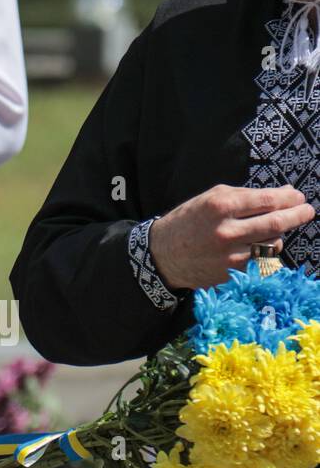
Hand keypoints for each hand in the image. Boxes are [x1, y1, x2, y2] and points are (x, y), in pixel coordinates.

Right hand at [149, 184, 314, 290]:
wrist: (163, 254)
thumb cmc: (188, 221)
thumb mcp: (210, 199)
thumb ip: (246, 196)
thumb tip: (284, 194)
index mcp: (219, 206)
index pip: (266, 200)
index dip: (288, 198)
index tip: (298, 197)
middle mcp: (226, 231)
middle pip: (275, 223)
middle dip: (297, 215)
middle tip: (307, 210)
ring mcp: (230, 255)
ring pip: (272, 243)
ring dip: (279, 234)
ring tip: (273, 227)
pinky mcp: (233, 273)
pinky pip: (263, 260)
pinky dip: (266, 251)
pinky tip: (260, 244)